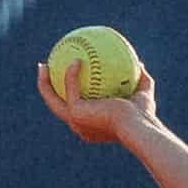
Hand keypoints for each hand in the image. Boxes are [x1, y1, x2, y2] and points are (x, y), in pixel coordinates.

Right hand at [36, 58, 157, 144]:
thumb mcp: (144, 95)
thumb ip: (141, 80)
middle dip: (47, 88)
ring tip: (43, 64)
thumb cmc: (143, 117)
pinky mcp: (76, 113)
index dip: (66, 94)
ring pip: (52, 100)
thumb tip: (139, 64)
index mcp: (91, 125)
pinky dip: (70, 74)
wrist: (138, 127)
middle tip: (46, 69)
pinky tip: (76, 60)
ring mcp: (75, 121)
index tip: (65, 79)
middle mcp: (79, 126)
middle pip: (55, 106)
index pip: (75, 109)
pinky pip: (70, 88)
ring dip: (44, 83)